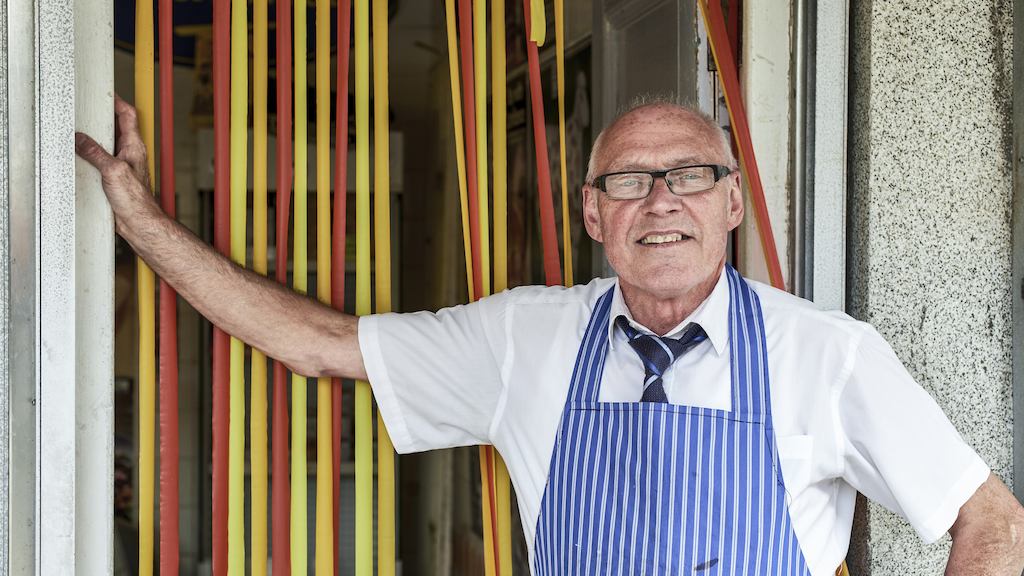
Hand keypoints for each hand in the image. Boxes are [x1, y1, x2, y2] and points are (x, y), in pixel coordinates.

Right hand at [75, 95, 156, 233]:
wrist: (139, 223)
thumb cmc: (136, 200)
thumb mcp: (113, 171)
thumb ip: (96, 153)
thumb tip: (80, 138)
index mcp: (134, 146)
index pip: (128, 115)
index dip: (117, 100)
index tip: (104, 90)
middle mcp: (129, 153)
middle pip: (115, 126)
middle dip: (101, 115)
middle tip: (85, 106)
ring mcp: (121, 165)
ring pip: (106, 143)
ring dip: (93, 136)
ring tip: (77, 127)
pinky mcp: (113, 177)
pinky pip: (99, 159)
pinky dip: (89, 154)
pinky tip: (78, 155)